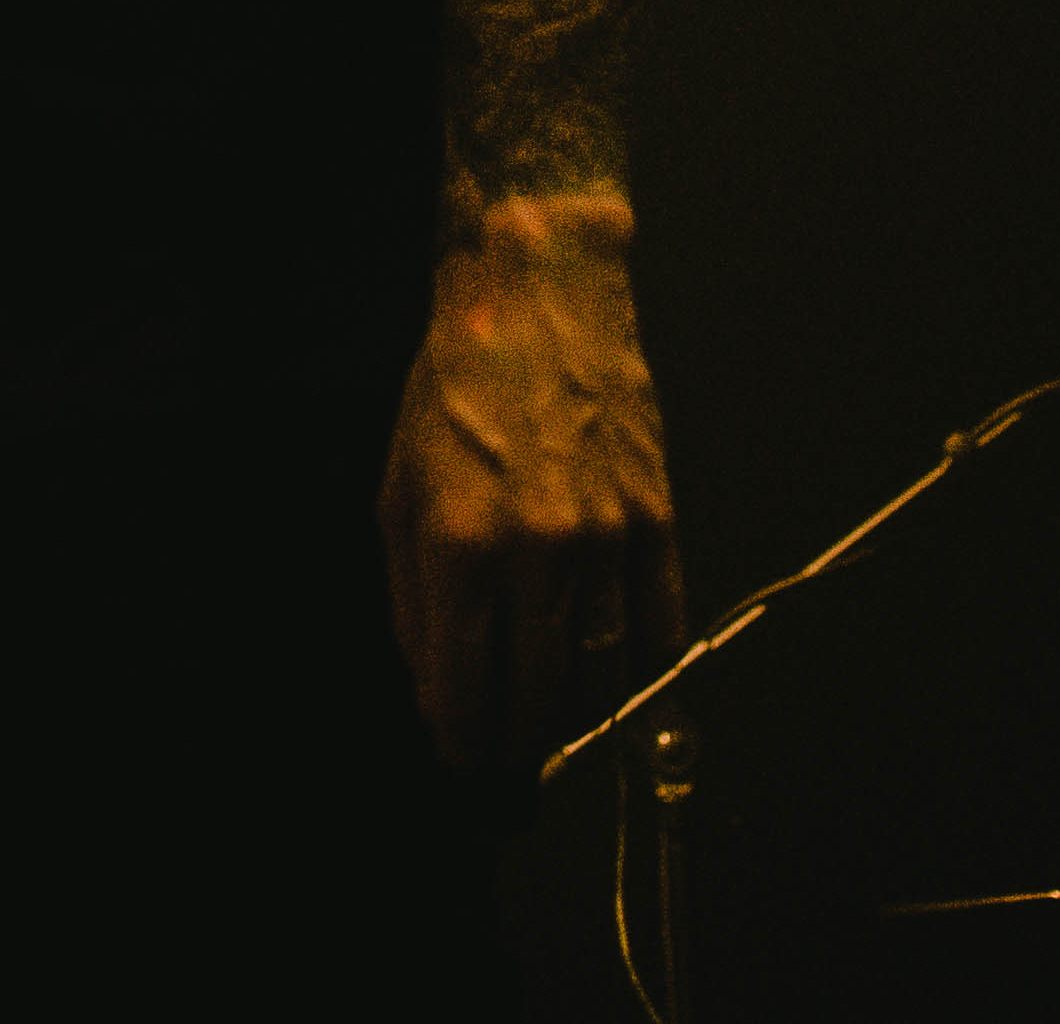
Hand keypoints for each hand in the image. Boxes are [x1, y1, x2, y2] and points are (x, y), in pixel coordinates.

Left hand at [378, 190, 683, 774]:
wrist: (538, 300)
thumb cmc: (454, 391)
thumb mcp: (398, 489)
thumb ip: (413, 598)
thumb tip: (433, 685)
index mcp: (460, 544)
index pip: (464, 683)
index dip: (461, 737)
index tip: (459, 759)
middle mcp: (538, 551)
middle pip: (536, 690)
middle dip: (515, 739)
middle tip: (504, 760)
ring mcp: (607, 536)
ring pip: (599, 667)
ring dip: (574, 711)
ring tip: (550, 725)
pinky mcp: (657, 516)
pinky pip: (661, 620)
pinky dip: (641, 662)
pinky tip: (618, 675)